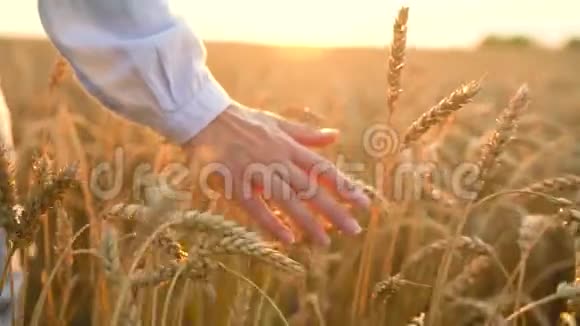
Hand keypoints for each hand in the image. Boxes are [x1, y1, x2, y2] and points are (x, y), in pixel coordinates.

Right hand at [182, 103, 369, 245]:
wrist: (204, 117)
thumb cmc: (242, 121)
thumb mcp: (277, 123)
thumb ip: (306, 134)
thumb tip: (335, 136)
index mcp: (288, 146)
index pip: (322, 170)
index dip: (344, 187)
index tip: (363, 204)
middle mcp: (277, 160)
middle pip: (310, 189)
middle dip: (334, 210)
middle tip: (355, 231)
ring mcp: (257, 172)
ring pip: (287, 200)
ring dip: (308, 222)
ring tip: (325, 241)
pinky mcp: (236, 184)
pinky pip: (256, 207)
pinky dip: (271, 223)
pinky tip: (288, 239)